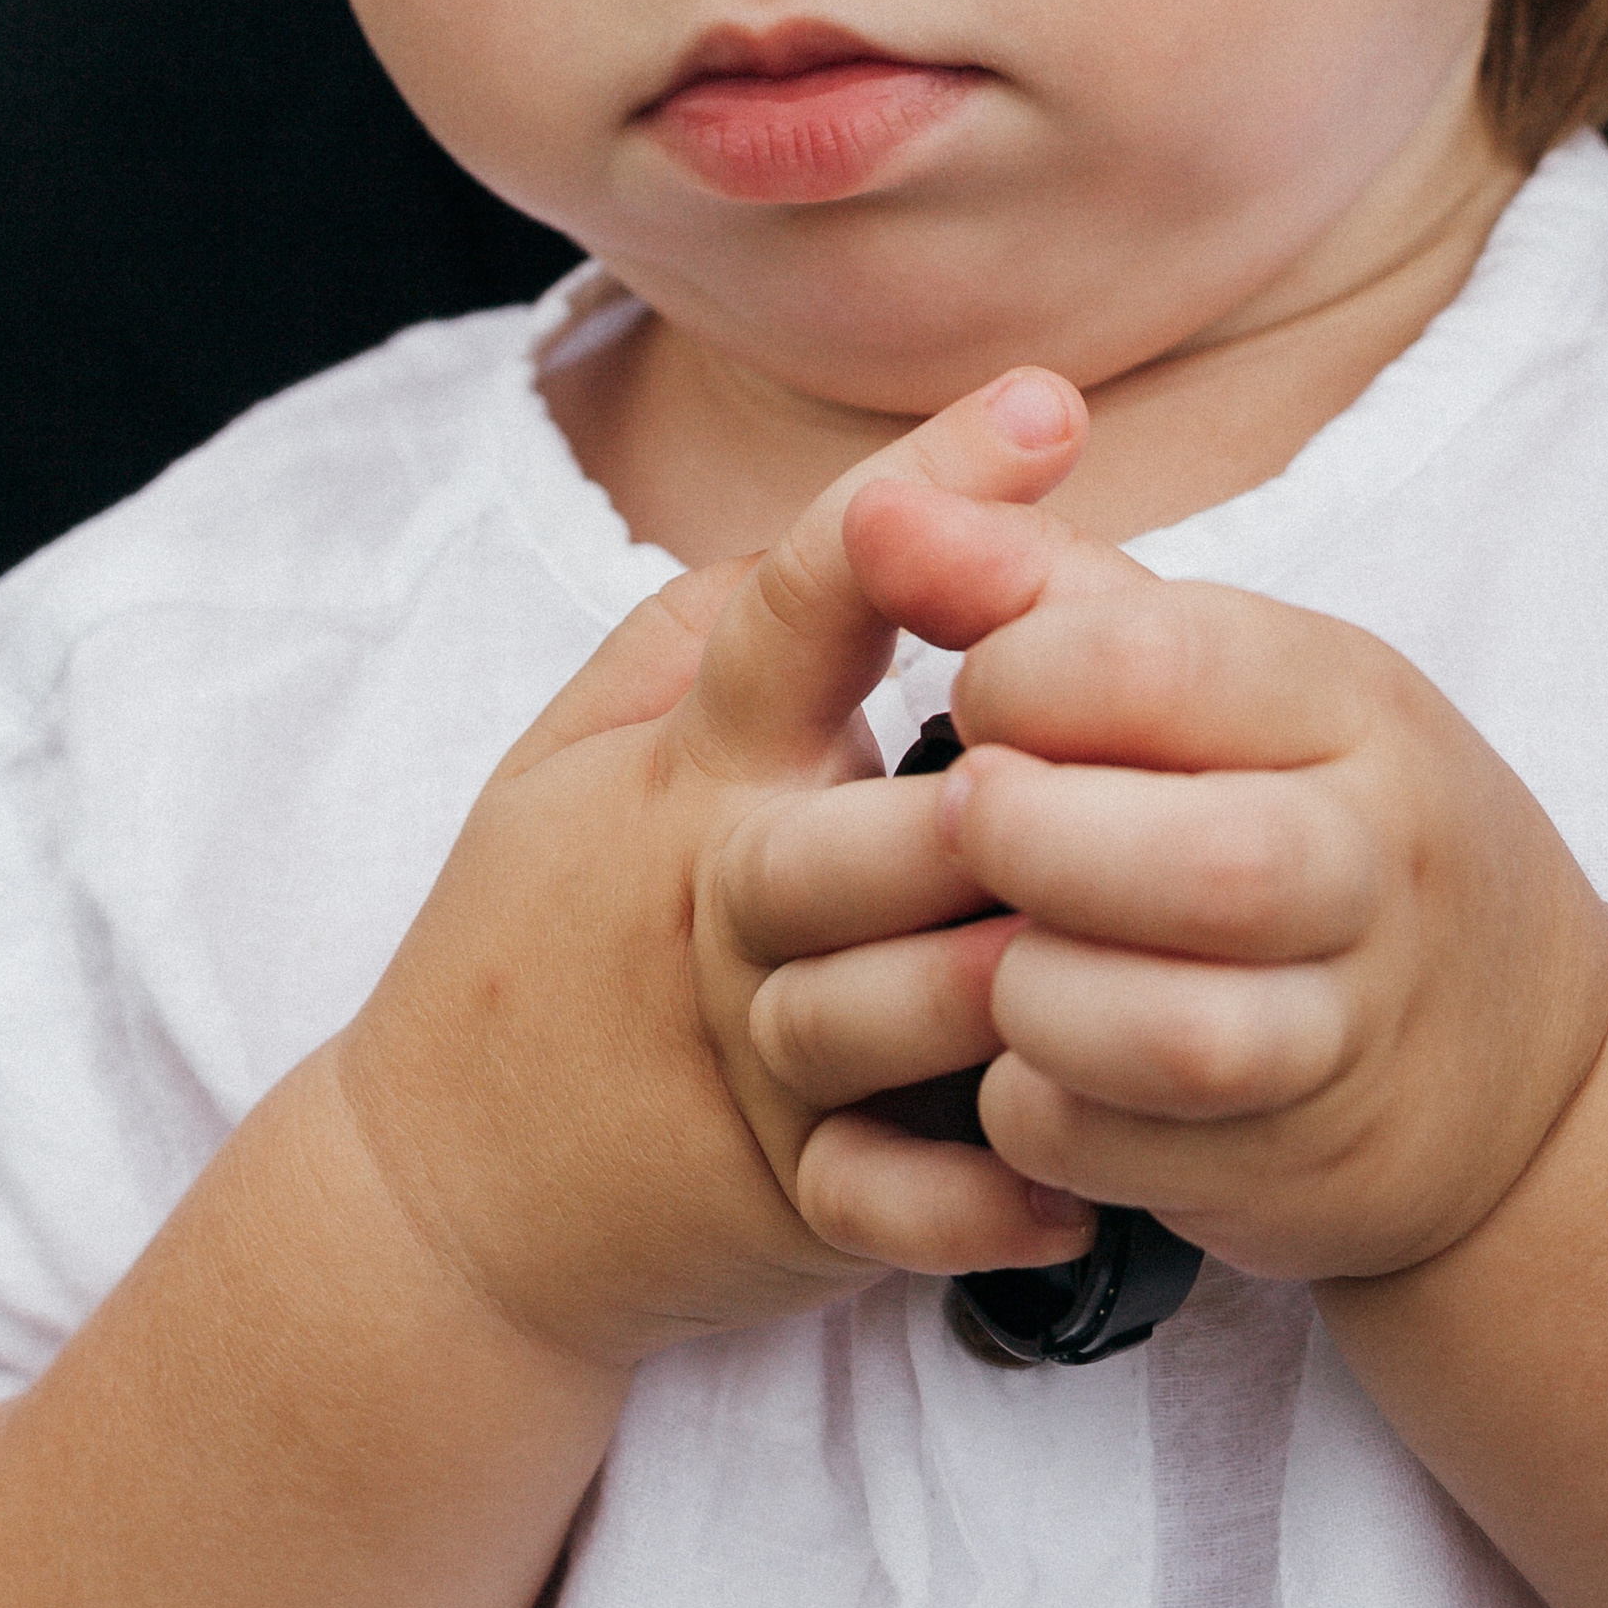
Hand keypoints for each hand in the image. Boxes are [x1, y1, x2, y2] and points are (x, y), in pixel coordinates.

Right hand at [327, 378, 1095, 1375]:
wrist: (439, 1196)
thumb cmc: (536, 935)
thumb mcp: (568, 757)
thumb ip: (699, 633)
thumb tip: (860, 521)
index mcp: (685, 765)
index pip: (801, 601)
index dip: (918, 499)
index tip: (1044, 406)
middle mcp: (721, 898)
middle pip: (874, 828)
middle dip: (999, 800)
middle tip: (1140, 753)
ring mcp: (749, 1054)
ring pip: (901, 1014)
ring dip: (1024, 994)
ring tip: (1168, 966)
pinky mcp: (776, 1193)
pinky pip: (891, 1201)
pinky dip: (983, 1200)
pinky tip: (1079, 1183)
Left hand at [751, 485, 1607, 1284]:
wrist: (1517, 1070)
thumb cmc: (1312, 812)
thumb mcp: (1223, 671)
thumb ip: (1036, 585)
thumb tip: (877, 512)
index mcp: (1354, 704)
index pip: (1165, 663)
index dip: (1023, 673)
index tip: (984, 697)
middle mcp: (1381, 867)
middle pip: (1209, 864)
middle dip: (1034, 839)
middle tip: (970, 819)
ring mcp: (1353, 1035)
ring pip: (1174, 1036)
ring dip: (1034, 996)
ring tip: (998, 954)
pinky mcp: (1300, 1170)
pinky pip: (1124, 1153)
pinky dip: (1038, 1110)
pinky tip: (1028, 1060)